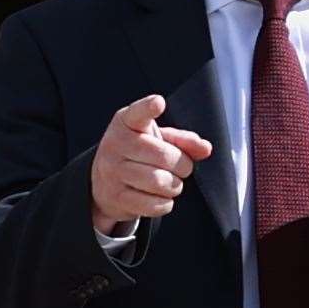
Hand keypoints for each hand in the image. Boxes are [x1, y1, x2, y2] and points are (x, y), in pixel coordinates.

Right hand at [89, 94, 211, 234]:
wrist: (103, 181)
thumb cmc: (138, 153)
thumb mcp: (157, 139)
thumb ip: (182, 140)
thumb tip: (205, 148)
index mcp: (126, 122)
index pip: (138, 113)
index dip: (149, 108)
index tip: (159, 103)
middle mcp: (115, 144)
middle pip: (164, 156)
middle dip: (183, 165)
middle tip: (182, 167)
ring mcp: (112, 172)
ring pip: (159, 182)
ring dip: (175, 186)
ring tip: (171, 182)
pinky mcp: (116, 197)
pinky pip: (153, 204)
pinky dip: (165, 203)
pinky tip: (159, 196)